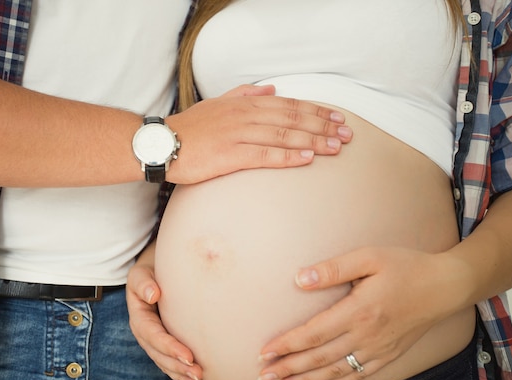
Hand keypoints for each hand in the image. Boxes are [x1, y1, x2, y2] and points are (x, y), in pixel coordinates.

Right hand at [127, 253, 203, 379]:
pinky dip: (180, 375)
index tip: (188, 356)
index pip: (154, 335)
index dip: (169, 347)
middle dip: (177, 367)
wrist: (153, 271)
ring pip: (164, 362)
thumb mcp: (141, 273)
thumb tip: (153, 295)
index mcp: (138, 317)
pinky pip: (169, 363)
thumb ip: (144, 283)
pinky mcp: (162, 344)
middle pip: (159, 354)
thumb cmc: (149, 271)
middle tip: (198, 374)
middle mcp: (144, 333)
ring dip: (180, 374)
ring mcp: (152, 341)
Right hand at [165, 84, 352, 183]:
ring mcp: (239, 135)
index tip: (337, 117)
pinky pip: (265, 155)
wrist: (163, 144)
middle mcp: (245, 116)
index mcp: (245, 104)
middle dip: (323, 126)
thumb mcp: (218, 102)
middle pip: (292, 119)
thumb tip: (271, 89)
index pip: (288, 105)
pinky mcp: (231, 156)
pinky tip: (307, 157)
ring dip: (314, 141)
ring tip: (336, 147)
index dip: (315, 111)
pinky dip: (289, 155)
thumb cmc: (191, 127)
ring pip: (284, 135)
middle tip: (347, 134)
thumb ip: (245, 94)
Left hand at [257, 247, 462, 379]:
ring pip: (335, 370)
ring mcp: (378, 349)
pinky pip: (358, 376)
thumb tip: (299, 279)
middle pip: (319, 357)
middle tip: (262, 375)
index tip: (264, 352)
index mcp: (358, 311)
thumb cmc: (405, 266)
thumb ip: (333, 269)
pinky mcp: (388, 355)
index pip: (313, 333)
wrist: (445, 285)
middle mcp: (366, 335)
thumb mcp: (369, 257)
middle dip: (288, 368)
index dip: (286, 345)